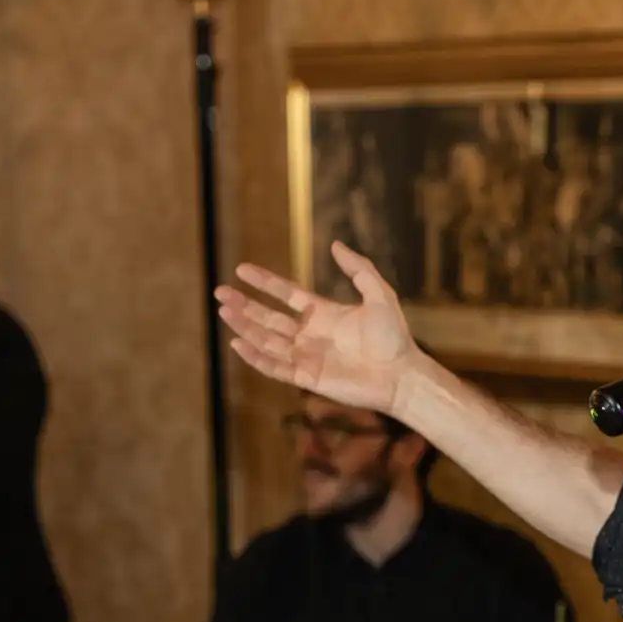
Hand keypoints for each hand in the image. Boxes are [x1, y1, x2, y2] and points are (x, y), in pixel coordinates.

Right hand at [214, 241, 421, 413]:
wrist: (402, 374)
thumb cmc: (394, 337)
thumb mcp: (380, 294)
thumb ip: (359, 269)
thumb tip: (335, 245)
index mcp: (324, 314)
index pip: (286, 294)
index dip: (265, 282)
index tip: (242, 269)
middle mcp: (311, 334)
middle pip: (269, 318)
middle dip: (244, 305)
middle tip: (220, 292)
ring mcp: (307, 356)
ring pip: (266, 340)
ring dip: (244, 326)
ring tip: (223, 311)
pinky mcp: (307, 377)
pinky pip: (274, 367)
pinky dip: (255, 357)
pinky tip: (237, 342)